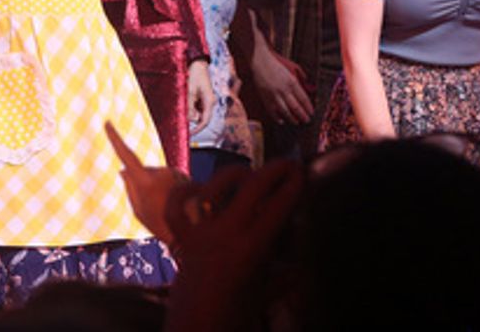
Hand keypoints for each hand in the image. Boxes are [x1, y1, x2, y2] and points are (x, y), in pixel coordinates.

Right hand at [106, 120, 187, 244]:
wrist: (196, 229)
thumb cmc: (163, 223)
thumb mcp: (139, 212)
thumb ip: (130, 189)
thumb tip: (123, 171)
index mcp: (144, 180)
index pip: (126, 155)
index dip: (115, 138)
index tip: (107, 122)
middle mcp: (159, 171)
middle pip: (143, 172)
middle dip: (144, 184)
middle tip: (153, 208)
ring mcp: (172, 172)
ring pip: (158, 176)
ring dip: (159, 188)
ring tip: (167, 209)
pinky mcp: (182, 175)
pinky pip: (170, 179)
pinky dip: (170, 189)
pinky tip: (176, 204)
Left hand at [162, 161, 302, 331]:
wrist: (195, 329)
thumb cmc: (234, 316)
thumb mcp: (264, 295)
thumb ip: (283, 278)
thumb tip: (300, 266)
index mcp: (251, 249)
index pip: (277, 207)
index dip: (292, 186)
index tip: (302, 173)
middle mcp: (224, 234)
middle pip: (251, 189)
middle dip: (272, 172)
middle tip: (287, 164)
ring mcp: (199, 233)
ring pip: (212, 188)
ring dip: (232, 177)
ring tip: (248, 173)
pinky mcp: (180, 238)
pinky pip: (177, 207)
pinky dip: (186, 193)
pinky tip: (199, 187)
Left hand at [188, 58, 213, 134]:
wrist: (197, 64)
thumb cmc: (194, 75)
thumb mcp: (190, 91)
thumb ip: (190, 106)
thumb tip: (191, 119)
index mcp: (209, 101)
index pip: (205, 120)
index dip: (198, 129)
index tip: (189, 134)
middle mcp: (209, 102)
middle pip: (200, 117)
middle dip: (190, 118)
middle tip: (180, 113)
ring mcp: (205, 100)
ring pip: (197, 113)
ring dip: (189, 111)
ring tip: (184, 99)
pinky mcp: (201, 98)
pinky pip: (195, 107)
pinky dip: (189, 107)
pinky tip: (186, 98)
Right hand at [250, 43, 313, 125]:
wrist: (260, 61)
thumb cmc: (277, 64)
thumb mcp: (293, 68)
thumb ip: (302, 78)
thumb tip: (310, 89)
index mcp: (292, 82)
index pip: (303, 99)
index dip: (308, 108)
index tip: (311, 113)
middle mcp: (284, 90)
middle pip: (296, 107)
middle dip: (303, 116)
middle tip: (307, 121)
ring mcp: (273, 95)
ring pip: (285, 111)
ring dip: (292, 118)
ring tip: (296, 122)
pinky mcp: (265, 97)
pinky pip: (272, 111)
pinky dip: (277, 118)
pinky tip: (281, 121)